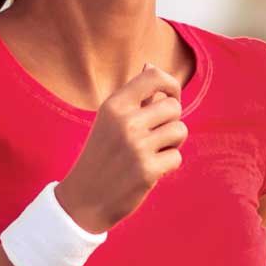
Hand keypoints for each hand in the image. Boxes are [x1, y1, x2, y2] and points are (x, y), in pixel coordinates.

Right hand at [55, 62, 186, 232]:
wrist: (84, 199)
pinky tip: (150, 170)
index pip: (154, 76)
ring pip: (180, 131)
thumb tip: (151, 66)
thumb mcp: (109, 121)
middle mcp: (126, 122)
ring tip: (153, 152)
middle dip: (171, 121)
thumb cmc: (101, 156)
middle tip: (156, 137)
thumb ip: (133, 98)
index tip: (170, 98)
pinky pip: (177, 157)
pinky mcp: (148, 170)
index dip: (171, 85)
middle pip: (174, 107)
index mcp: (114, 105)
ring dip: (172, 143)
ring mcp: (137, 146)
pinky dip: (168, 165)